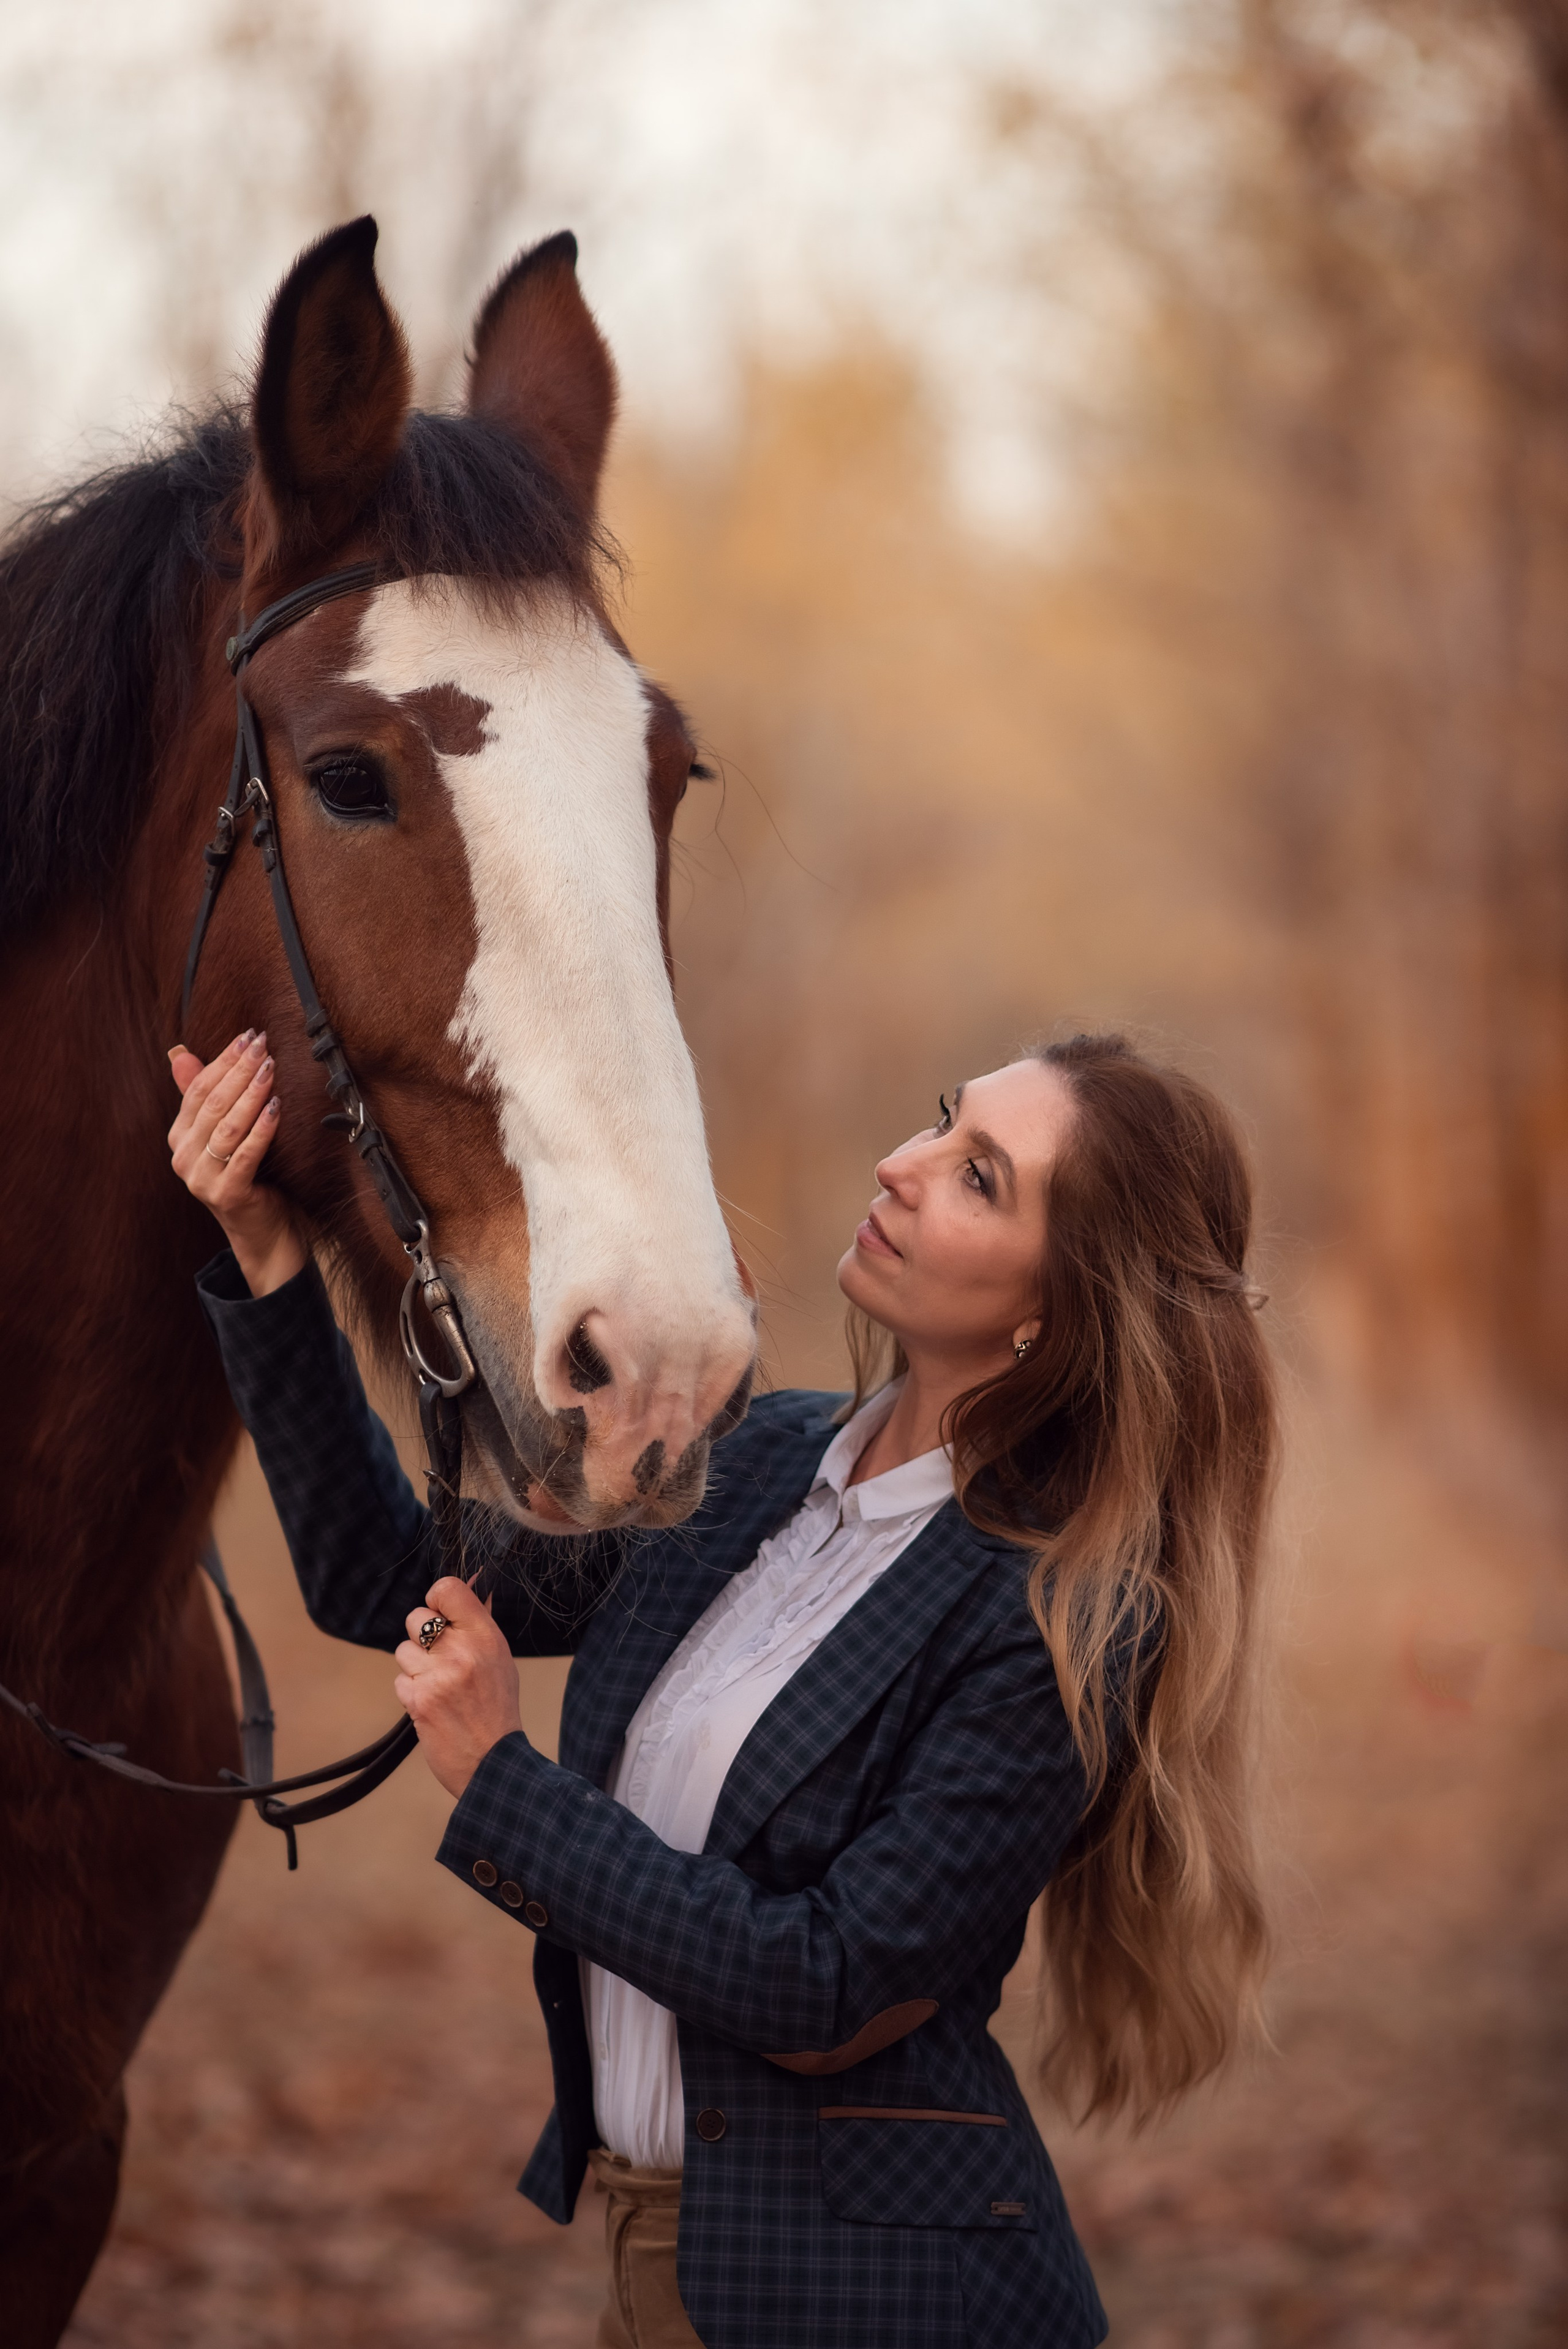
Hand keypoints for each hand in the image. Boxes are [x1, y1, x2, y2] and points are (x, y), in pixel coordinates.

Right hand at [167, 1031, 306, 1295]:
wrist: (263, 1231)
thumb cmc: (249, 1175)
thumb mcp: (226, 1133)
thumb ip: (204, 1096)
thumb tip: (179, 1053)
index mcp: (179, 1138)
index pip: (197, 1090)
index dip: (222, 1061)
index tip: (248, 1037)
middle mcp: (183, 1157)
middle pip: (212, 1104)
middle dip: (239, 1070)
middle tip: (262, 1045)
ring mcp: (202, 1179)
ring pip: (227, 1127)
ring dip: (251, 1094)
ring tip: (271, 1069)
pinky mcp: (227, 1195)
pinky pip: (244, 1155)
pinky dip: (260, 1129)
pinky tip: (275, 1108)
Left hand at [394, 1576, 522, 1800]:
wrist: (493, 1762)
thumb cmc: (497, 1708)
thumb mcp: (499, 1658)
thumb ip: (480, 1622)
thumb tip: (472, 1583)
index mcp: (485, 1636)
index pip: (447, 1589)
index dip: (437, 1598)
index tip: (442, 1614)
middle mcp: (461, 1651)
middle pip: (416, 1618)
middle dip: (422, 1637)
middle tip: (441, 1658)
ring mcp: (437, 1676)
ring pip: (403, 1651)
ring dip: (415, 1667)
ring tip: (439, 1686)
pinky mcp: (418, 1700)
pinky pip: (399, 1681)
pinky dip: (411, 1692)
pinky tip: (432, 1705)